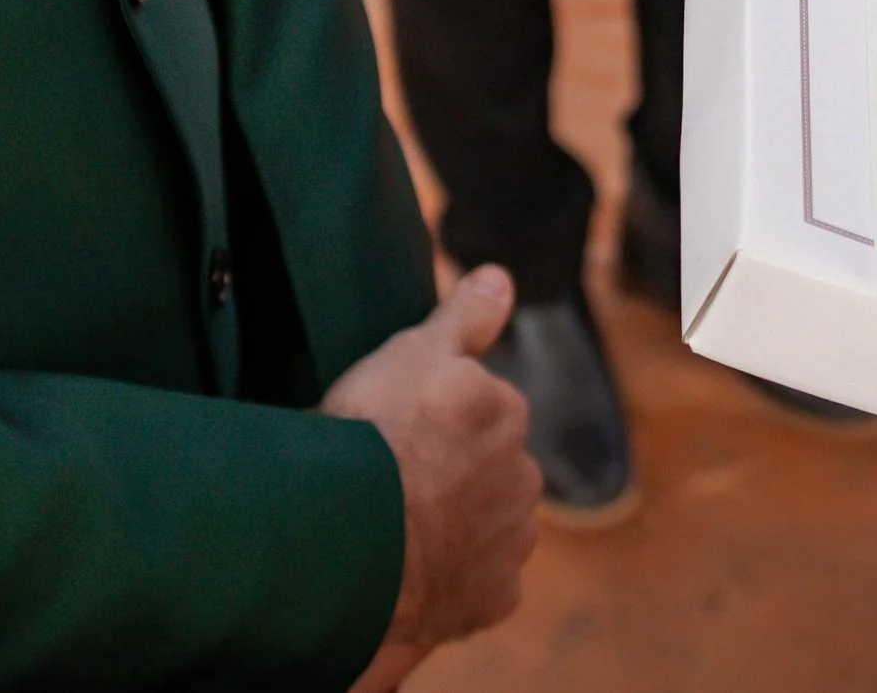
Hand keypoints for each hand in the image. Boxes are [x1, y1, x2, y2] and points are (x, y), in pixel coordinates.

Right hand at [321, 267, 540, 688]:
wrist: (353, 532)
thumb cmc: (375, 432)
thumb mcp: (413, 351)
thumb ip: (464, 317)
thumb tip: (501, 278)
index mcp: (505, 413)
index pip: (483, 414)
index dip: (437, 424)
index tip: (398, 434)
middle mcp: (523, 477)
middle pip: (491, 474)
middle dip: (455, 479)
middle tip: (395, 486)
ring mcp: (510, 542)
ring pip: (489, 531)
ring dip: (458, 531)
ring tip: (397, 534)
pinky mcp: (493, 599)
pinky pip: (477, 588)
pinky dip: (452, 584)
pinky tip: (411, 577)